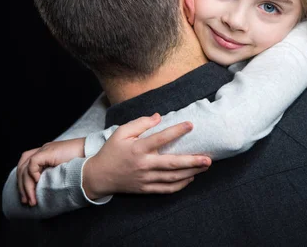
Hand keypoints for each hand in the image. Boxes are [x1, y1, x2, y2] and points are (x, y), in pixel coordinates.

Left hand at [16, 137, 85, 205]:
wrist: (93, 154)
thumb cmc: (85, 163)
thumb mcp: (66, 169)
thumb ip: (55, 174)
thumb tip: (47, 190)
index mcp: (47, 153)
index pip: (27, 164)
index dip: (24, 180)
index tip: (29, 196)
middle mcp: (44, 150)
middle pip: (22, 167)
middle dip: (22, 186)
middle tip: (27, 201)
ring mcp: (45, 150)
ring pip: (25, 168)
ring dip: (26, 186)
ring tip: (32, 199)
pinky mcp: (47, 152)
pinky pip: (32, 165)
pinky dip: (32, 176)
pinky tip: (38, 184)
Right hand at [83, 113, 210, 199]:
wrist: (98, 176)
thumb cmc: (111, 151)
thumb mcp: (121, 132)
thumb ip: (140, 123)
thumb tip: (159, 117)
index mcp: (138, 148)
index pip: (160, 138)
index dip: (176, 131)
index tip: (191, 124)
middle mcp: (144, 164)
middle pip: (172, 164)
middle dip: (192, 161)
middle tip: (208, 159)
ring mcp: (145, 178)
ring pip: (172, 178)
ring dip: (190, 173)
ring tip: (204, 167)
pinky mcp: (145, 188)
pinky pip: (166, 189)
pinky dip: (180, 185)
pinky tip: (190, 178)